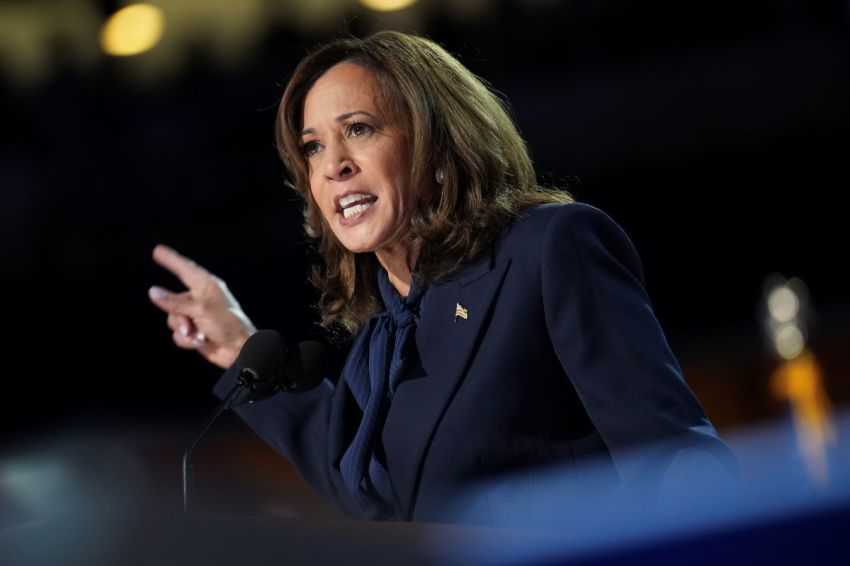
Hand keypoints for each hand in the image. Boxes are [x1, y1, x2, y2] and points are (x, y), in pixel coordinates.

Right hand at [148, 244, 256, 368]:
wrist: (239, 350)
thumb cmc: (228, 325)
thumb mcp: (200, 310)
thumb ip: (175, 302)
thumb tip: (153, 292)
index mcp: (206, 286)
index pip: (185, 268)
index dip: (171, 260)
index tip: (158, 250)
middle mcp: (199, 298)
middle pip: (172, 301)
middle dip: (179, 317)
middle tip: (190, 326)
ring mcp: (196, 315)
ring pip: (173, 320)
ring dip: (184, 331)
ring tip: (200, 335)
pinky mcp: (194, 331)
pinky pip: (178, 335)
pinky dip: (187, 341)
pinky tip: (201, 342)